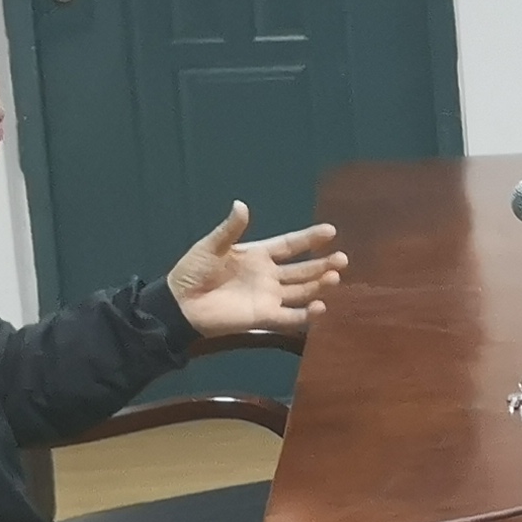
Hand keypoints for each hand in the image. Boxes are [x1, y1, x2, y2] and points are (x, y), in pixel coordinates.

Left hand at [170, 201, 346, 338]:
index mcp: (258, 255)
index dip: (309, 239)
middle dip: (323, 264)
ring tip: (334, 277)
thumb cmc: (194, 272)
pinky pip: (291, 316)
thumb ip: (230, 229)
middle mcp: (269, 276)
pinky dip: (306, 314)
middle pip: (303, 269)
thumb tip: (241, 204)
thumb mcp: (211, 246)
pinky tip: (320, 307)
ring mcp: (269, 297)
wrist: (180, 304)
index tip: (331, 231)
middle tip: (342, 258)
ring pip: (302, 291)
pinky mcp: (265, 317)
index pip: (290, 245)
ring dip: (319, 285)